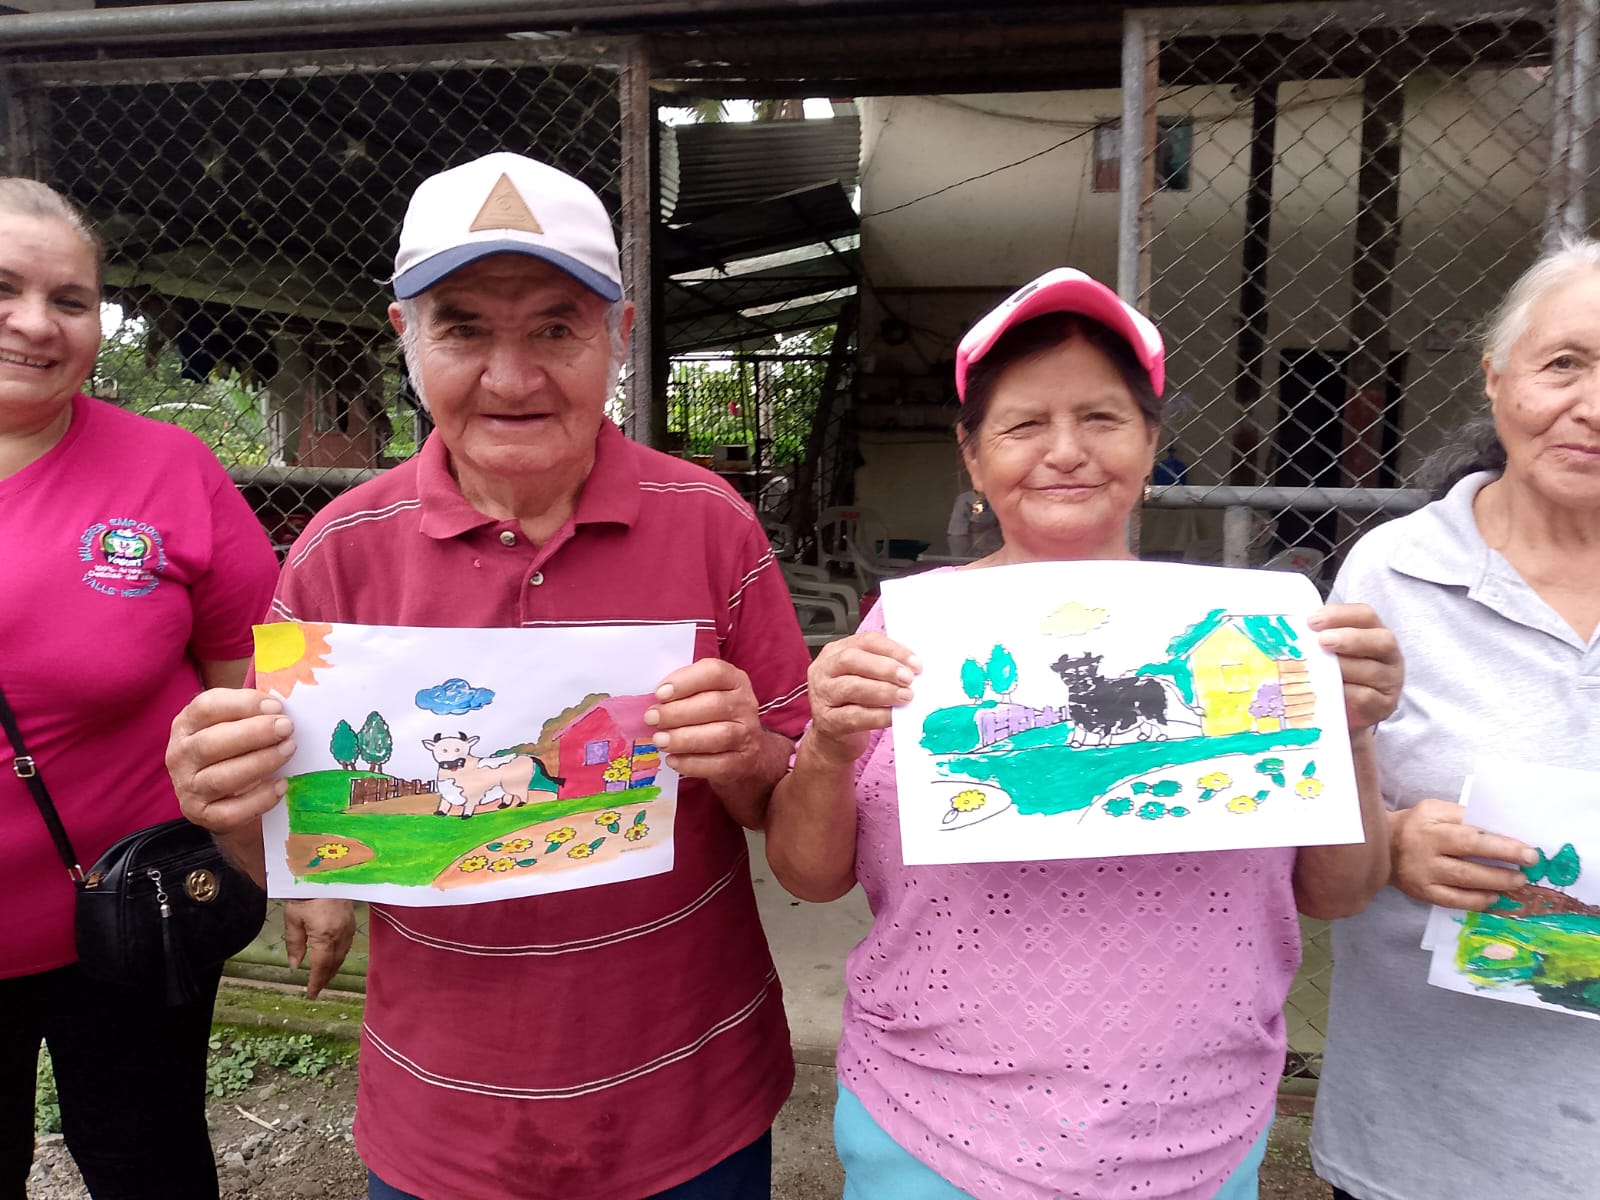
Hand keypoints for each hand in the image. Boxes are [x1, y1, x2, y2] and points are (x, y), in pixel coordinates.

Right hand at [166, 689, 295, 833]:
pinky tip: (282, 785)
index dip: (242, 704)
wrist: (224, 795)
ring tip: (288, 749)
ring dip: (261, 762)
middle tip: (287, 727)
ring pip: (221, 778)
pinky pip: (231, 811)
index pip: (205, 707)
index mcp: (185, 724)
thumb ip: (253, 708)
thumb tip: (282, 697)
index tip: (276, 706)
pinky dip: (260, 799)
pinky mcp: (202, 815)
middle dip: (254, 733)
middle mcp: (179, 755)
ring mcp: (187, 788)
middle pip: (210, 743)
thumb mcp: (236, 721)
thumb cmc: (235, 747)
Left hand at [283, 899, 355, 998]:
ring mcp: (349, 927)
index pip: (321, 966)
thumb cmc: (305, 892)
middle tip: (316, 989)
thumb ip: (294, 944)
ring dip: (333, 968)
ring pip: (342, 955)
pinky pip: (347, 945)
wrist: (325, 869)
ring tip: (323, 977)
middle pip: (334, 963)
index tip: (310, 995)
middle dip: (325, 978)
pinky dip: (339, 956)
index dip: (316, 982)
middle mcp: (341, 935)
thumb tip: (295, 966)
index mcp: (325, 936)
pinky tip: (333, 957)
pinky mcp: (352, 920)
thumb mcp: (293, 918)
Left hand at [645, 659, 771, 787]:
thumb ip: (683, 692)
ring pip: (719, 735)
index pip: (714, 672)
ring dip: (683, 738)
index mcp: (734, 680)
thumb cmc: (714, 717)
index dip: (685, 681)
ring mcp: (746, 735)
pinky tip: (673, 760)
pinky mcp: (742, 762)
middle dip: (677, 712)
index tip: (660, 694)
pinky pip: (718, 764)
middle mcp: (744, 705)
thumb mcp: (705, 695)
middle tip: (651, 719)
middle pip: (714, 704)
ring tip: (659, 740)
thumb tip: (652, 701)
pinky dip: (692, 763)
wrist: (746, 752)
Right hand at [804, 631, 920, 765]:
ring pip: (852, 687)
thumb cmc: (850, 701)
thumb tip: (913, 668)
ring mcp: (822, 696)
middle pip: (852, 660)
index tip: (915, 662)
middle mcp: (824, 671)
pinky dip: (877, 715)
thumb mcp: (862, 677)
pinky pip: (854, 716)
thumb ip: (882, 668)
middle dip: (885, 668)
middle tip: (908, 679)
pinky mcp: (827, 721)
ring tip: (905, 696)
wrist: (832, 735)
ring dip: (883, 691)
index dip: (892, 650)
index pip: (866, 641)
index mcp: (835, 652)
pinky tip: (892, 716)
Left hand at [1307, 603, 1402, 731]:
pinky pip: (1365, 697)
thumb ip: (1320, 638)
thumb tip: (1293, 628)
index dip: (1341, 614)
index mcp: (1376, 634)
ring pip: (1372, 670)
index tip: (1312, 620)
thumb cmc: (1336, 675)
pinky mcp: (1384, 706)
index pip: (1366, 615)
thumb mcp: (1331, 652)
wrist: (1344, 714)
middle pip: (1381, 640)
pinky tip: (1326, 690)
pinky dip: (1344, 692)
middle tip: (1322, 641)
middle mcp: (1390, 656)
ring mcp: (1390, 682)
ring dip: (1342, 667)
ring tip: (1317, 668)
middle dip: (1350, 638)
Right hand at [1390, 798, 1536, 908]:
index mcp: (1431, 824)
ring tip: (1518, 881)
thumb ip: (1464, 817)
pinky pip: (1454, 901)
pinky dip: (1477, 900)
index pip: (1470, 834)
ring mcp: (1423, 874)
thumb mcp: (1435, 810)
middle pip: (1468, 857)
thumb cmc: (1415, 825)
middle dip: (1504, 861)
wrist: (1379, 846)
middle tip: (1530, 865)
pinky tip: (1494, 897)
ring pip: (1464, 880)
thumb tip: (1503, 830)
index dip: (1501, 843)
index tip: (1528, 849)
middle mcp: (1425, 849)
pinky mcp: (1422, 893)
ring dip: (1496, 882)